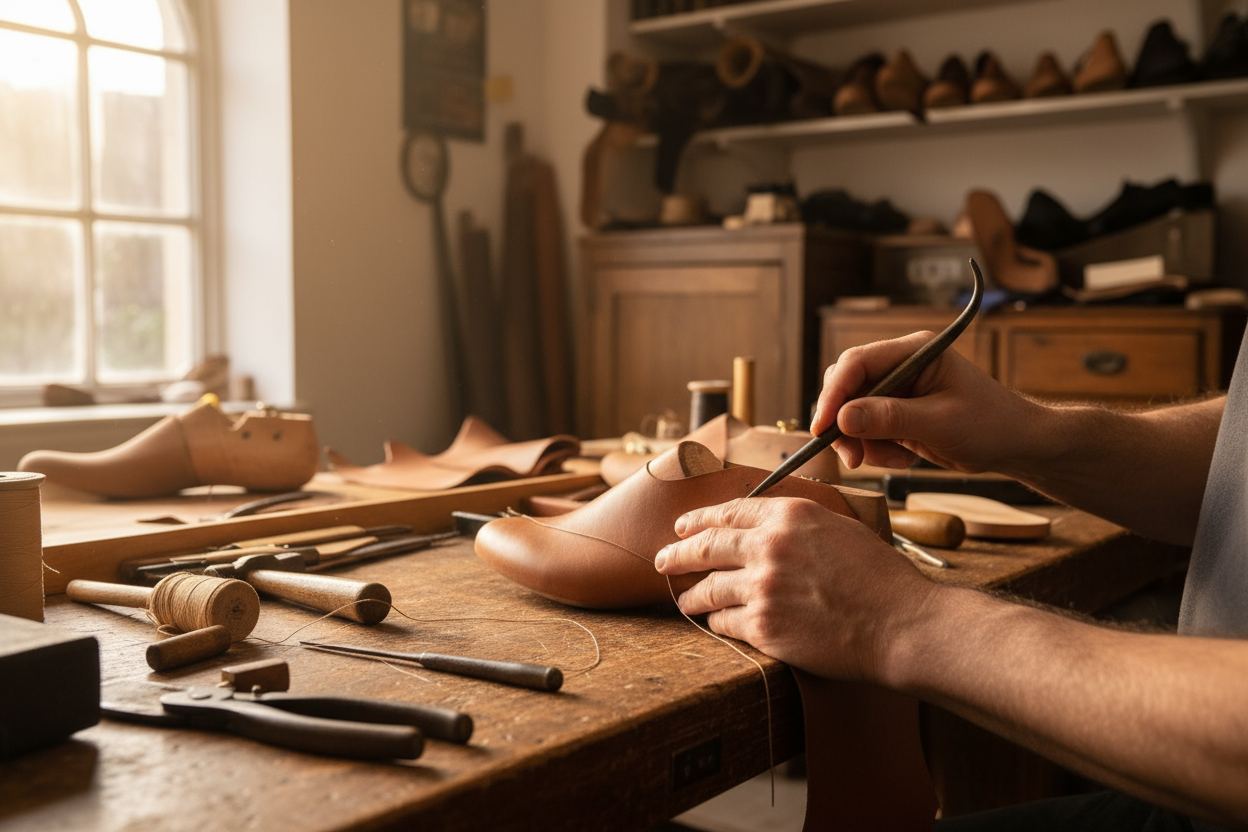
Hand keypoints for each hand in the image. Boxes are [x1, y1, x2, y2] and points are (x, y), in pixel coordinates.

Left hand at [654, 496, 935, 682]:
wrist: (900, 624)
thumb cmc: (881, 579)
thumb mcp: (840, 528)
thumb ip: (799, 523)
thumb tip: (769, 525)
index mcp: (791, 514)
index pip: (730, 510)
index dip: (700, 519)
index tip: (683, 526)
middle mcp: (770, 545)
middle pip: (705, 546)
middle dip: (677, 553)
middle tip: (662, 560)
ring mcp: (763, 586)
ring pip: (707, 588)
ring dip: (692, 595)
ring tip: (685, 599)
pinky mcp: (763, 626)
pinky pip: (724, 621)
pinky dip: (718, 622)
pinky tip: (717, 623)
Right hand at [811, 331, 1036, 473]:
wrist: (1017, 446)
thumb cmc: (991, 425)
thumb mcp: (940, 423)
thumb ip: (889, 418)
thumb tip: (841, 418)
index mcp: (913, 351)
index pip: (857, 363)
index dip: (834, 394)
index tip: (823, 427)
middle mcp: (900, 366)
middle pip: (846, 387)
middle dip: (843, 423)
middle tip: (852, 457)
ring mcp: (896, 390)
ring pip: (851, 413)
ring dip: (863, 442)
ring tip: (895, 460)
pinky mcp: (895, 414)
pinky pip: (866, 430)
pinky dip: (875, 450)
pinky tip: (903, 459)